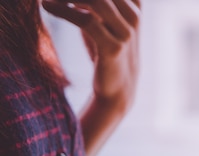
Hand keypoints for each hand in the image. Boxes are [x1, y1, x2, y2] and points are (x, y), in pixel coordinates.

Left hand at [42, 0, 140, 155]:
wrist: (118, 87)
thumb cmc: (107, 50)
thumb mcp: (104, 20)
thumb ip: (94, 2)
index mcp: (135, 6)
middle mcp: (134, 17)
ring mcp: (126, 33)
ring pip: (97, 0)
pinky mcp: (114, 48)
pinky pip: (86, 20)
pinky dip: (63, 10)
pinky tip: (47, 6)